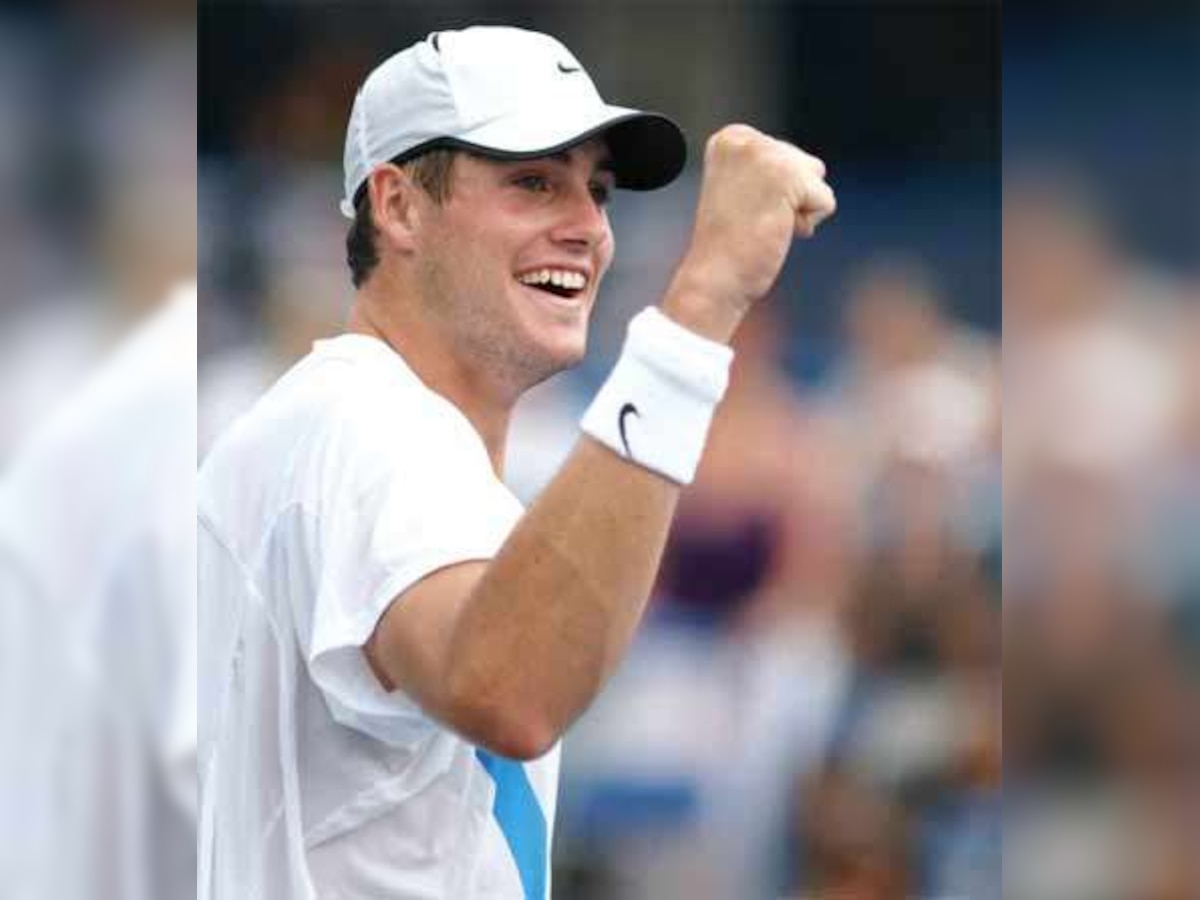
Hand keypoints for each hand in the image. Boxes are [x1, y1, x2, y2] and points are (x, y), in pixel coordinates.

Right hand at [663, 125, 835, 340]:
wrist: (715, 279)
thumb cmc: (729, 246)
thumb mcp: (742, 190)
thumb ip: (769, 167)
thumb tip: (812, 166)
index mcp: (729, 138)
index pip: (785, 154)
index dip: (775, 191)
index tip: (743, 208)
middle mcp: (745, 140)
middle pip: (804, 163)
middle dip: (789, 198)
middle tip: (753, 220)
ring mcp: (765, 156)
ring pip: (816, 178)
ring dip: (799, 208)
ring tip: (764, 224)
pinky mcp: (788, 178)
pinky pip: (825, 201)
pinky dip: (807, 224)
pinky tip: (775, 231)